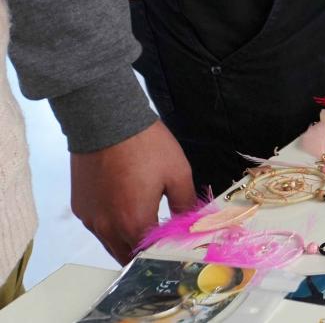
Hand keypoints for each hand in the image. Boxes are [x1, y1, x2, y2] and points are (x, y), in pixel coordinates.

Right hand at [73, 121, 196, 262]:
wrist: (107, 121)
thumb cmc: (145, 145)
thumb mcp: (178, 173)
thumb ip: (186, 204)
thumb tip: (192, 223)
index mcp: (133, 222)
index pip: (149, 254)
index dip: (163, 253)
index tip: (175, 247)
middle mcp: (107, 227)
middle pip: (126, 255)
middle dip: (145, 253)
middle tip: (162, 242)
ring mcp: (90, 219)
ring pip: (110, 244)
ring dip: (127, 242)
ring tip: (146, 227)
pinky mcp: (80, 208)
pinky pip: (97, 227)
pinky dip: (111, 227)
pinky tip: (125, 209)